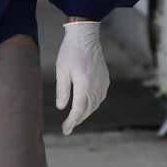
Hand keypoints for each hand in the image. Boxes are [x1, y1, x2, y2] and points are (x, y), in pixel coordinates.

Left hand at [53, 19, 109, 134]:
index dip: (71, 122)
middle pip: (87, 110)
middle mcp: (96, 86)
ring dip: (85, 113)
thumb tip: (61, 108)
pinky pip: (100, 97)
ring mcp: (103, 83)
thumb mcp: (61, 71)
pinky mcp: (105, 79)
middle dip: (77, 120)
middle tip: (67, 127)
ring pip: (95, 105)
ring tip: (74, 118)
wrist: (85, 37)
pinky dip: (92, 104)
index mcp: (84, 84)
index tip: (65, 130)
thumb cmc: (70, 52)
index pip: (78, 110)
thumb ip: (62, 91)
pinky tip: (85, 105)